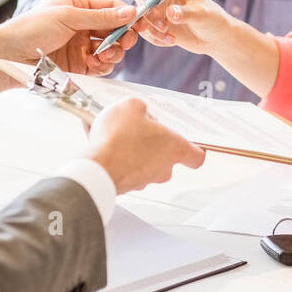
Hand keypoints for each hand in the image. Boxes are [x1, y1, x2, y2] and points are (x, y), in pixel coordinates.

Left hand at [0, 0, 141, 94]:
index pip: (111, 8)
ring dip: (114, 52)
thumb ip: (100, 17)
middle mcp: (83, 26)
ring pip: (111, 49)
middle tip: (126, 42)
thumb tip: (130, 12)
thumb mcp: (68, 16)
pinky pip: (101, 66)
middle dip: (123, 36)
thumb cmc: (32, 28)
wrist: (9, 56)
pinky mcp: (79, 66)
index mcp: (79, 7)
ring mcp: (81, 47)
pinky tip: (98, 64)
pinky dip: (104, 65)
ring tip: (107, 55)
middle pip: (115, 30)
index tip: (140, 22)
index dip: (127, 15)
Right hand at [87, 97, 205, 192]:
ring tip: (114, 134)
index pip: (196, 156)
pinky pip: (124, 168)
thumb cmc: (118, 139)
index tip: (189, 144)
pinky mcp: (125, 186)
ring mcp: (144, 180)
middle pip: (166, 155)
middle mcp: (163, 169)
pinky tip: (102, 144)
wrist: (96, 167)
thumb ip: (141, 108)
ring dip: (132, 150)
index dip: (193, 149)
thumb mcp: (132, 106)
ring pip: (143, 162)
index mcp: (174, 148)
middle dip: (152, 142)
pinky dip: (116, 158)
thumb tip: (139, 113)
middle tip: (138, 129)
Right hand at [128, 0, 233, 55]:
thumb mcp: (203, 15)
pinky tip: (171, 41)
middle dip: (147, 11)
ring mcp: (157, 8)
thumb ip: (186, 13)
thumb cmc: (212, 19)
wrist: (213, 38)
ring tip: (171, 38)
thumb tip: (170, 12)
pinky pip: (145, 30)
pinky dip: (155, 38)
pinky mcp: (155, 24)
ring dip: (151, 29)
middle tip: (162, 26)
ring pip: (140, 15)